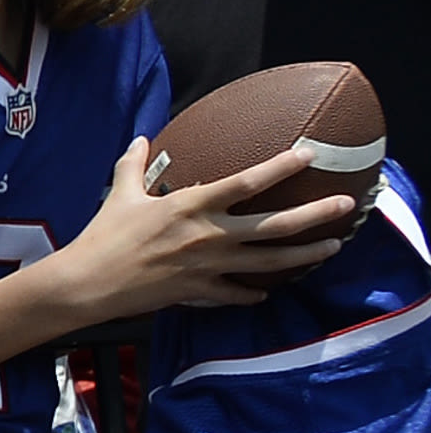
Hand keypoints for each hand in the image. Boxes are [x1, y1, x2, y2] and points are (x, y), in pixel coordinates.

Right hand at [47, 137, 359, 321]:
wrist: (86, 285)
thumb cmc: (101, 237)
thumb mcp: (119, 195)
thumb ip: (134, 165)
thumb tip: (141, 139)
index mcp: (192, 206)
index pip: (249, 181)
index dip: (283, 165)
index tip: (308, 152)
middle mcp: (209, 235)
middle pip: (275, 225)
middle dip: (315, 215)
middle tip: (345, 205)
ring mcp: (208, 266)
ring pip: (268, 261)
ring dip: (304, 255)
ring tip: (331, 248)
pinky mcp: (197, 291)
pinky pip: (235, 292)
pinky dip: (252, 293)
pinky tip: (266, 293)